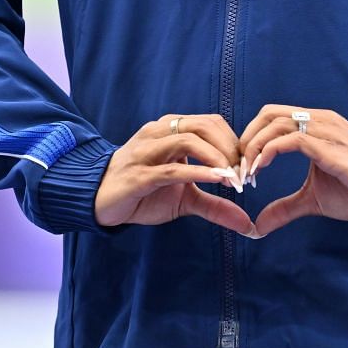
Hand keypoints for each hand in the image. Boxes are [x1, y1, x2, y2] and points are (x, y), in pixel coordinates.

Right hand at [93, 113, 253, 234]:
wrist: (99, 200)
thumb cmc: (143, 193)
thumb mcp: (185, 199)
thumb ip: (216, 206)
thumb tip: (247, 225)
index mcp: (171, 130)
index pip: (212, 123)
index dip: (235, 142)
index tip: (249, 167)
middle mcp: (159, 133)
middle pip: (205, 125)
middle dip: (230, 148)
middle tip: (245, 173)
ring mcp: (147, 152)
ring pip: (188, 139)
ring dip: (217, 157)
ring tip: (233, 178)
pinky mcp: (138, 174)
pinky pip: (171, 168)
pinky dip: (198, 172)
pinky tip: (217, 180)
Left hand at [237, 105, 347, 236]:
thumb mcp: (312, 199)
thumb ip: (285, 207)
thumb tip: (258, 226)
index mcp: (315, 126)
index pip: (271, 116)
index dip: (250, 137)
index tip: (242, 166)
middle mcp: (318, 121)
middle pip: (268, 114)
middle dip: (246, 139)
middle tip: (238, 168)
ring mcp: (325, 131)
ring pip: (277, 124)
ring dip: (254, 147)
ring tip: (247, 173)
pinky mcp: (329, 147)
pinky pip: (292, 140)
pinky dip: (269, 152)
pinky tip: (260, 170)